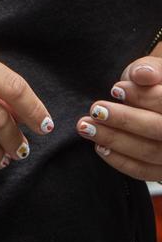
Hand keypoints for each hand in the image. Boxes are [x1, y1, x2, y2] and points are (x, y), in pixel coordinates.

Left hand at [78, 47, 161, 180]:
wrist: (156, 106)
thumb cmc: (156, 84)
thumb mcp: (156, 70)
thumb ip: (151, 69)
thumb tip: (143, 75)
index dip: (145, 97)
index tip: (116, 90)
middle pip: (161, 130)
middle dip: (125, 120)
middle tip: (95, 110)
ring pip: (151, 152)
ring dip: (115, 140)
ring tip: (87, 126)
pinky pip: (144, 171)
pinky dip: (119, 160)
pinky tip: (100, 146)